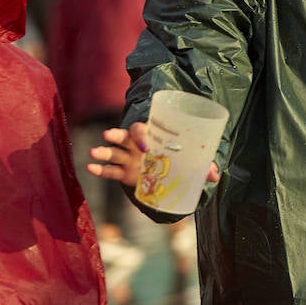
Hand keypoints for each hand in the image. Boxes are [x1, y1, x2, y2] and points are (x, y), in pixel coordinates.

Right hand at [88, 124, 220, 186]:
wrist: (169, 170)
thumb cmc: (179, 158)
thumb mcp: (191, 161)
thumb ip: (203, 165)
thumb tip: (215, 175)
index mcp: (153, 137)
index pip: (143, 128)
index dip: (142, 135)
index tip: (144, 147)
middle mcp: (138, 145)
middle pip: (124, 136)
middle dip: (116, 135)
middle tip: (108, 135)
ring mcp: (130, 159)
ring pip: (114, 152)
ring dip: (104, 152)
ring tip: (94, 153)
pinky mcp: (125, 174)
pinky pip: (110, 171)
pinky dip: (101, 170)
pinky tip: (90, 168)